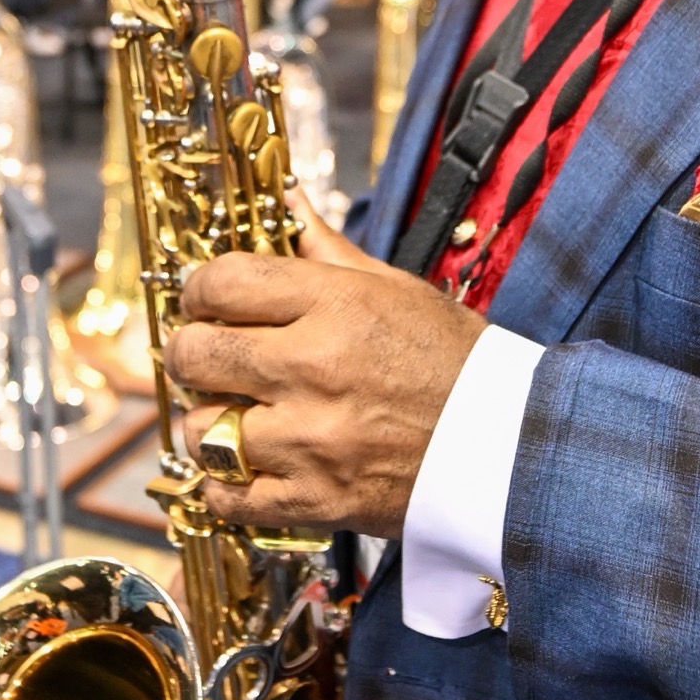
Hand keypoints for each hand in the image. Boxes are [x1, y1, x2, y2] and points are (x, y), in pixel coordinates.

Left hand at [160, 194, 483, 540]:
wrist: (510, 447)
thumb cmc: (453, 361)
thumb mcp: (395, 288)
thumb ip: (327, 249)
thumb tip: (285, 200)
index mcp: (334, 305)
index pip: (220, 282)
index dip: (198, 289)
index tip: (204, 301)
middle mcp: (313, 368)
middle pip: (194, 354)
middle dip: (189, 352)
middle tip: (206, 357)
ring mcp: (310, 439)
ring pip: (200, 430)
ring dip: (206, 423)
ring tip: (231, 416)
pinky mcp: (314, 499)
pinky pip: (227, 496)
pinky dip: (224, 484)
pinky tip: (243, 468)